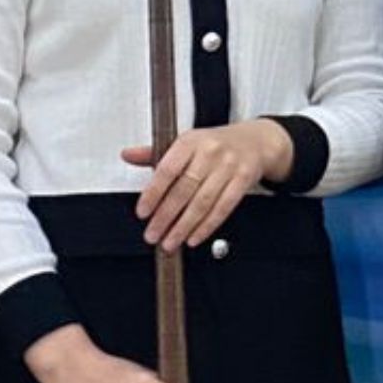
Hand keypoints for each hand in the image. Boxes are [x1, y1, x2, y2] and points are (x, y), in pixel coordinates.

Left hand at [123, 119, 293, 252]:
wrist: (254, 141)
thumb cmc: (215, 144)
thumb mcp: (186, 143)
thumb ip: (156, 153)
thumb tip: (128, 155)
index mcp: (190, 141)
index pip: (167, 169)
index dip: (153, 193)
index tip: (143, 212)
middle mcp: (210, 152)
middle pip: (184, 190)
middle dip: (166, 217)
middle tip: (153, 234)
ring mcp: (228, 166)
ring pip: (203, 202)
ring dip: (184, 226)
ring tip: (171, 241)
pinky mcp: (243, 180)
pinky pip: (223, 208)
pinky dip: (207, 226)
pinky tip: (194, 236)